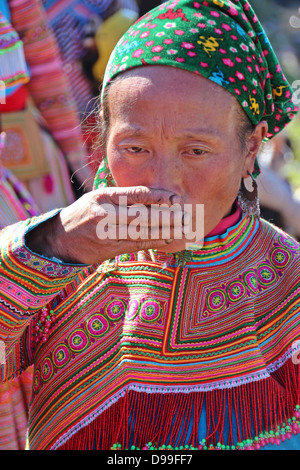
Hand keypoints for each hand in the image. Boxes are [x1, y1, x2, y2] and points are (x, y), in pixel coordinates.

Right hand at [26, 186, 184, 264]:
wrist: (62, 239)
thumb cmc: (83, 213)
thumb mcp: (98, 197)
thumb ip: (123, 197)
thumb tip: (153, 197)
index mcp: (104, 199)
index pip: (135, 196)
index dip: (157, 197)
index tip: (175, 197)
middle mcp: (107, 217)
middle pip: (142, 217)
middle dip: (166, 217)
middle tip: (185, 215)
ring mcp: (109, 236)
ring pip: (143, 233)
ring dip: (165, 231)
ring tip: (183, 227)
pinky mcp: (112, 250)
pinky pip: (138, 245)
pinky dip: (155, 242)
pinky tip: (169, 239)